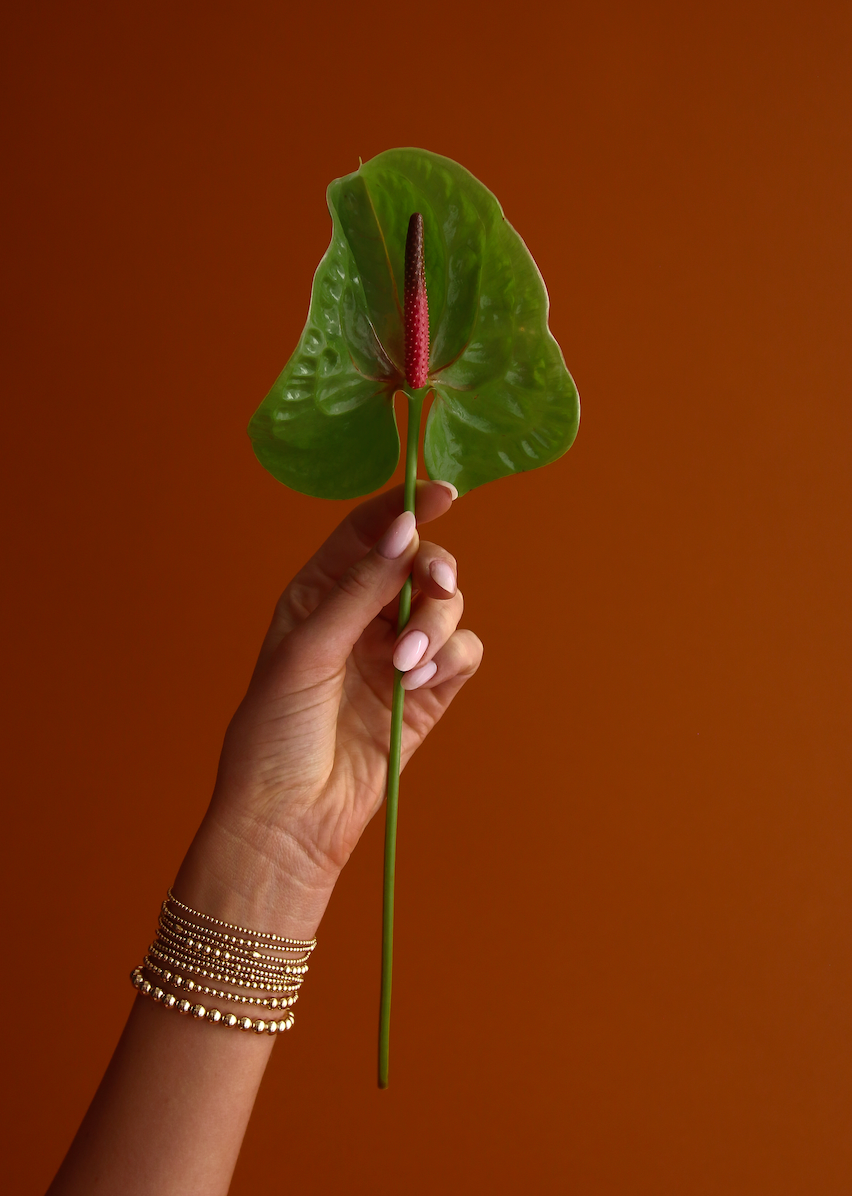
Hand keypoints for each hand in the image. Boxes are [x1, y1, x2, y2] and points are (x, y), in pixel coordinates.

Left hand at [176, 481, 482, 933]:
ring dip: (437, 626)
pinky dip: (452, 658)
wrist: (289, 817)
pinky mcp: (427, 693)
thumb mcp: (307, 649)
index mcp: (319, 594)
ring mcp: (397, 654)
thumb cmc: (274, 732)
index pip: (369, 532)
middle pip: (420, 565)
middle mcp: (362, 616)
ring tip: (407, 665)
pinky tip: (421, 682)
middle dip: (434, 573)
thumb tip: (404, 529)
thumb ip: (360, 589)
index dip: (406, 507)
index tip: (444, 495)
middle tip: (434, 588)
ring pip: (447, 607)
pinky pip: (463, 653)